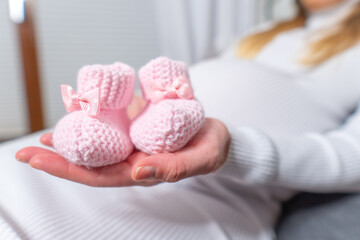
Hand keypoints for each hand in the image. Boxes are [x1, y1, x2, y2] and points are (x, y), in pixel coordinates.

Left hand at [16, 118, 230, 186]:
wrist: (216, 135)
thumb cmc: (211, 149)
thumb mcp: (200, 158)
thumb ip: (174, 167)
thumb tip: (137, 172)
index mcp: (143, 171)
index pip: (99, 176)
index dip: (69, 170)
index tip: (40, 160)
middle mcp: (132, 159)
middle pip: (90, 162)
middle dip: (58, 157)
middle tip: (27, 149)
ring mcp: (133, 143)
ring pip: (97, 144)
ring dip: (71, 139)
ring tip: (44, 134)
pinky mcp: (137, 126)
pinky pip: (110, 125)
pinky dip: (92, 120)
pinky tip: (78, 112)